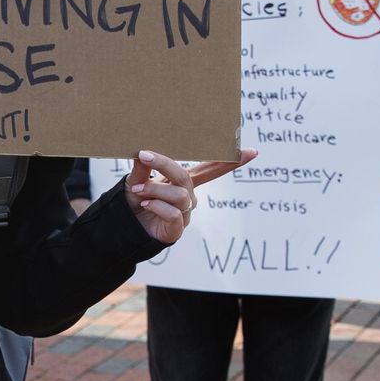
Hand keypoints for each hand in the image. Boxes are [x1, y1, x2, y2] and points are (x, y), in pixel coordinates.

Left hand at [125, 148, 256, 246]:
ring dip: (155, 189)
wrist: (126, 228)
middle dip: (164, 164)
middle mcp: (189, 196)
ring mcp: (185, 213)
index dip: (231, 162)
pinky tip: (145, 205)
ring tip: (139, 190)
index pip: (211, 169)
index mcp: (184, 182)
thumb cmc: (136, 202)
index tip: (253, 152)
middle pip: (186, 176)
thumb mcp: (136, 180)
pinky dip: (157, 206)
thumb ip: (141, 168)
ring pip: (178, 195)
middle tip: (144, 156)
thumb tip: (142, 154)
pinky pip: (173, 213)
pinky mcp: (178, 228)